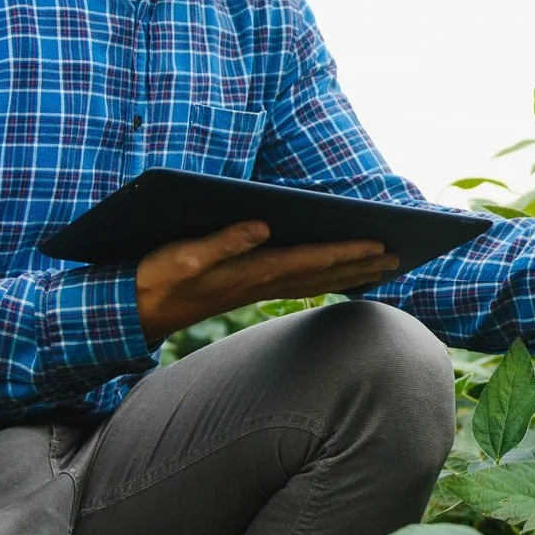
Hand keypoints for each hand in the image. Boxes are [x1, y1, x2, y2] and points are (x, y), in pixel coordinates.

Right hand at [134, 221, 399, 340]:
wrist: (136, 309)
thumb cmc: (157, 277)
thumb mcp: (183, 255)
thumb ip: (222, 241)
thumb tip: (261, 225)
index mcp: (250, 271)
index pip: (310, 260)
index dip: (347, 252)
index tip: (380, 245)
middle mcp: (260, 281)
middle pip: (321, 273)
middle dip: (360, 264)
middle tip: (399, 256)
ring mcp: (255, 287)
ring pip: (313, 281)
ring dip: (349, 273)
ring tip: (381, 266)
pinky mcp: (246, 288)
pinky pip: (298, 283)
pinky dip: (324, 278)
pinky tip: (338, 275)